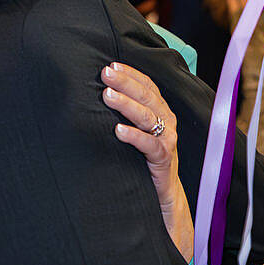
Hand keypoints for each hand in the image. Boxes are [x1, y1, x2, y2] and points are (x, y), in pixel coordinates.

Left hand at [101, 62, 192, 261]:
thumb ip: (123, 117)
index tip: (110, 64)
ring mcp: (167, 142)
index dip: (131, 73)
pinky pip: (151, 145)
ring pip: (149, 116)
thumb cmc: (143, 163)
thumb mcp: (134, 136)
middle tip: (105, 73)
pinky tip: (118, 130)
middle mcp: (167, 124)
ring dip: (127, 104)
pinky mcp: (163, 161)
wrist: (163, 200)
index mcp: (161, 113)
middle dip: (126, 82)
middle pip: (148, 96)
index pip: (148, 86)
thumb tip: (96, 96)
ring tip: (107, 96)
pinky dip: (134, 136)